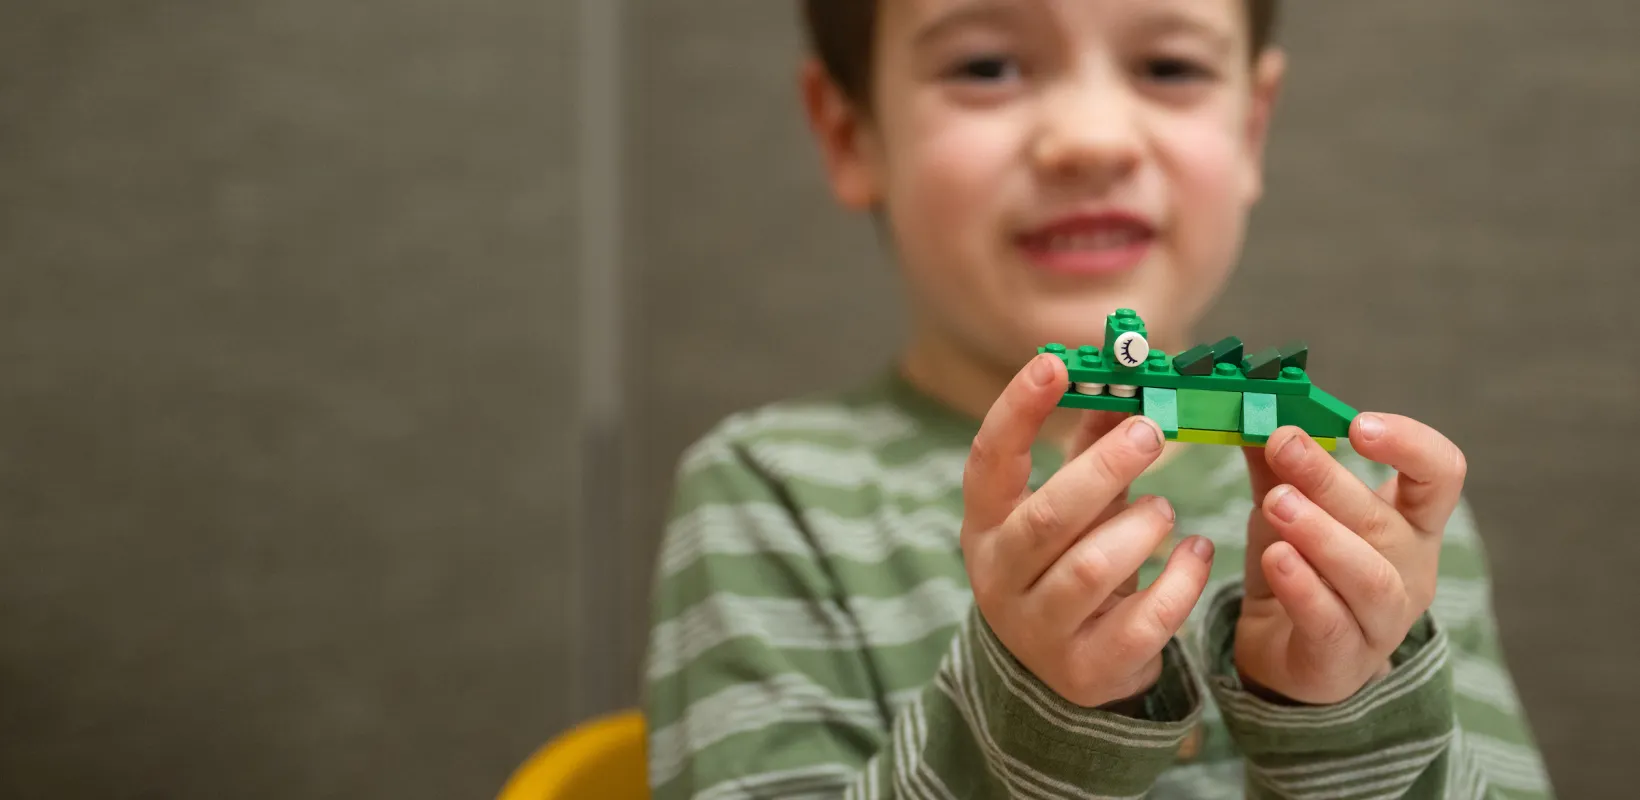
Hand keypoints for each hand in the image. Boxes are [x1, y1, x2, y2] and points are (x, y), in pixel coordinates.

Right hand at [960, 353, 1216, 708]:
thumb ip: (1092, 444)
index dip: (1017, 410)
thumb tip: (1125, 372)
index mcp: (986, 525)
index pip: (989, 461)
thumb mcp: (1070, 503)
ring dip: (1140, 528)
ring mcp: (1038, 629)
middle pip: (1047, 518)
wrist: (1060, 668)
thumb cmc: (1066, 561)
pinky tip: (1196, 552)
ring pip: (1090, 572)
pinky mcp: (1086, 670)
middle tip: (1151, 432)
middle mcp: (999, 577)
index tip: (1056, 362)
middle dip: (1103, 469)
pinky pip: (1140, 622)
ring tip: (1167, 509)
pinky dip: (1178, 582)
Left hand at [1235, 414, 1466, 704]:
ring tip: (1277, 504)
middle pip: (1384, 520)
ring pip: (1369, 577)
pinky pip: (1330, 623)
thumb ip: (1275, 460)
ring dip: (1323, 536)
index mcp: (1410, 522)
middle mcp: (1410, 570)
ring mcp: (1383, 621)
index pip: (1440, 474)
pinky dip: (1304, 589)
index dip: (1410, 444)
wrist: (1283, 652)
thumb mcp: (1287, 505)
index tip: (1357, 424)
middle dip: (1332, 480)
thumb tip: (1252, 404)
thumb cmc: (1301, 567)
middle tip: (1285, 445)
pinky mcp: (1342, 659)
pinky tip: (1275, 559)